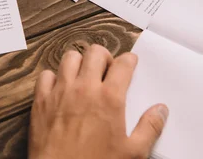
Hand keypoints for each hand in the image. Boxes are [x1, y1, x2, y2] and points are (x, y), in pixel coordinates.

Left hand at [29, 45, 167, 158]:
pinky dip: (53, 77)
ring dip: (79, 63)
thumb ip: (150, 128)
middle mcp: (85, 88)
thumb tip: (161, 110)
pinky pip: (45, 75)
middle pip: (95, 52)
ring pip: (70, 58)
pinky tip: (60, 88)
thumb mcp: (132, 153)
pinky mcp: (41, 101)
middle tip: (107, 70)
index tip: (130, 63)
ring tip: (84, 75)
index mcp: (110, 98)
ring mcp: (61, 92)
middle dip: (104, 57)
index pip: (123, 64)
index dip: (129, 60)